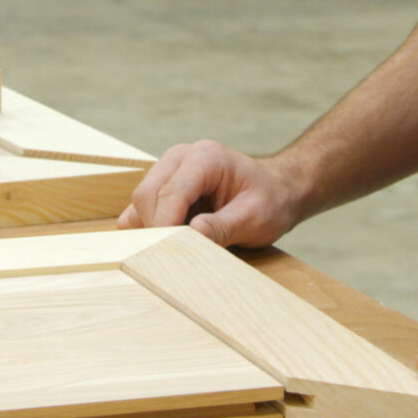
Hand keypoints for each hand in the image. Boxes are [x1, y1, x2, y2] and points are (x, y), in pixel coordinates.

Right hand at [115, 140, 304, 247]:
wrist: (276, 191)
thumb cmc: (269, 200)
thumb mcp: (255, 218)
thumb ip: (223, 227)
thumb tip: (193, 234)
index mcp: (205, 158)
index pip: (171, 192)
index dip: (165, 226)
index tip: (167, 256)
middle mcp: (180, 158)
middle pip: (147, 195)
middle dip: (156, 229)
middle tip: (174, 259)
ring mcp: (168, 170)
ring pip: (140, 203)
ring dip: (152, 229)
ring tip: (178, 249)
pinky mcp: (163, 187)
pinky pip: (142, 209)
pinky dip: (151, 228)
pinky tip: (173, 242)